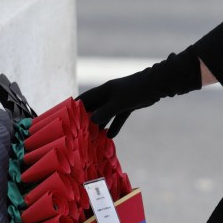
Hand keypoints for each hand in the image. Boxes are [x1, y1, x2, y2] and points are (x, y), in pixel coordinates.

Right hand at [78, 48, 201, 137]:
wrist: (156, 85)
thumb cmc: (136, 91)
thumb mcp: (119, 103)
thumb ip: (105, 112)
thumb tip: (92, 121)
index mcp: (103, 91)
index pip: (85, 99)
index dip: (75, 107)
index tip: (66, 117)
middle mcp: (109, 95)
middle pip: (94, 108)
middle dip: (87, 119)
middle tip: (79, 132)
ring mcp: (118, 100)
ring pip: (106, 113)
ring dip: (100, 124)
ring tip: (93, 137)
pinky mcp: (128, 105)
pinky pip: (118, 117)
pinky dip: (115, 126)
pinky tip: (111, 136)